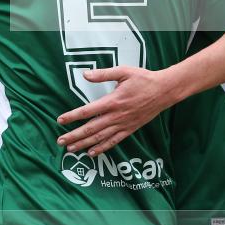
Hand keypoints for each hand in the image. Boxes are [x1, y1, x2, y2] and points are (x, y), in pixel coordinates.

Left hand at [56, 66, 176, 155]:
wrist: (164, 91)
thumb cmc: (143, 79)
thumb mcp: (123, 71)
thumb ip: (103, 74)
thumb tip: (85, 74)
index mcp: (112, 101)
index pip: (87, 111)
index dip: (72, 116)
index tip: (60, 120)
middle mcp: (116, 116)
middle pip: (91, 128)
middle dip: (74, 136)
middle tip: (60, 142)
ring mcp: (123, 124)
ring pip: (100, 138)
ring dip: (84, 144)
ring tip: (71, 150)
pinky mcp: (130, 129)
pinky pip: (113, 141)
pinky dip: (102, 148)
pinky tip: (92, 152)